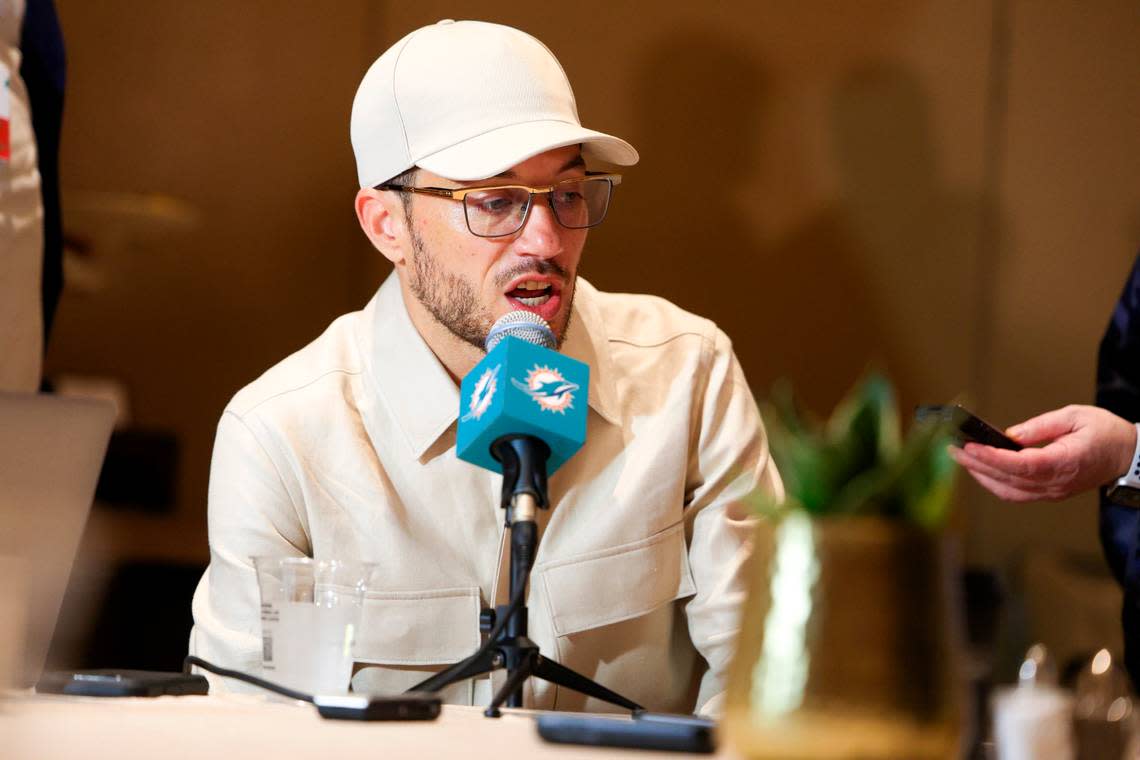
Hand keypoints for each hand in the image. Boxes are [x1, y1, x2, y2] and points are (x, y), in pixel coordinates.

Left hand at [948, 405, 1135, 501]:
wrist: (1127, 456)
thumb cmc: (1105, 433)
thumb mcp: (1075, 417)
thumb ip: (1040, 427)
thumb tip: (1009, 435)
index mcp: (1065, 462)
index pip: (1021, 466)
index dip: (992, 458)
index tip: (970, 447)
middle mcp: (1056, 483)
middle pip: (1008, 479)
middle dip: (976, 464)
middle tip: (952, 448)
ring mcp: (1052, 492)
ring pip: (1008, 491)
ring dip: (981, 475)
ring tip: (960, 456)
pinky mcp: (1048, 493)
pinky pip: (1015, 494)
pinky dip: (993, 483)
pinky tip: (979, 468)